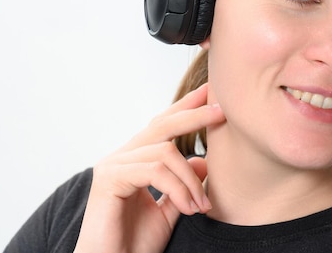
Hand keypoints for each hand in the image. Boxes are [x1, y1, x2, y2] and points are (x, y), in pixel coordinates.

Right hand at [74, 84, 224, 252]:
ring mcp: (112, 165)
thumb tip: (204, 160)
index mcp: (134, 160)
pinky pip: (155, 171)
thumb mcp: (170, 208)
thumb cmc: (135, 243)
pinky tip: (188, 208)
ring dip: (191, 180)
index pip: (162, 126)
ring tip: (202, 205)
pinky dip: (178, 188)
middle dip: (195, 116)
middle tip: (222, 112)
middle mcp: (121, 157)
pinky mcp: (109, 179)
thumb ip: (183, 183)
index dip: (186, 107)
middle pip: (163, 126)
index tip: (210, 93)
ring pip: (165, 152)